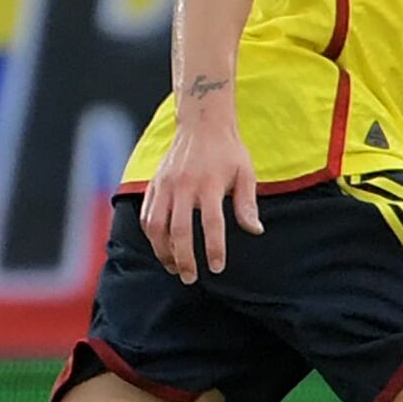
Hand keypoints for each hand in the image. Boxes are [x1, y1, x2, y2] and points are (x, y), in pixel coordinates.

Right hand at [136, 121, 262, 284]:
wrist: (202, 123)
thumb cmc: (228, 151)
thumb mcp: (245, 174)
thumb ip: (247, 204)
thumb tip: (255, 231)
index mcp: (209, 184)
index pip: (211, 224)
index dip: (214, 249)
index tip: (217, 267)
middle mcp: (184, 186)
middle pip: (178, 231)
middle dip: (184, 258)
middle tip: (190, 278)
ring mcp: (165, 185)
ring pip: (156, 226)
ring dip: (163, 251)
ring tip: (174, 267)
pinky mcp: (154, 184)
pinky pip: (146, 215)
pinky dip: (151, 236)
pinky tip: (162, 247)